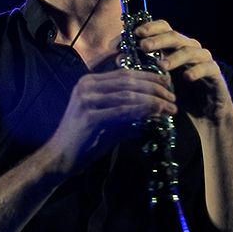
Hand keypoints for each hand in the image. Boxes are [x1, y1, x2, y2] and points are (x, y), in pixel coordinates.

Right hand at [47, 68, 177, 174]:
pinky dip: (142, 111)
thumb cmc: (83, 140)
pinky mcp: (90, 117)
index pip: (124, 74)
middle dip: (155, 88)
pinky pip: (123, 111)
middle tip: (173, 97)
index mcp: (88, 82)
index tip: (167, 84)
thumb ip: (126, 112)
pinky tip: (156, 115)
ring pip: (128, 95)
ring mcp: (87, 100)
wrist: (59, 157)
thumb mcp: (107, 120)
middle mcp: (86, 86)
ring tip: (170, 108)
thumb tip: (153, 110)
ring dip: (153, 100)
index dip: (148, 77)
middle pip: (129, 81)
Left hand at [133, 20, 232, 128]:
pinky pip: (207, 67)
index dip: (147, 29)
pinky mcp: (215, 72)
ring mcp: (202, 59)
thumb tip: (117, 58)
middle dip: (157, 40)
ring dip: (175, 57)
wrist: (205, 115)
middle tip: (143, 45)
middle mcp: (187, 48)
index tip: (133, 35)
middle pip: (173, 36)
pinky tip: (187, 77)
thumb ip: (141, 68)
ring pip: (190, 50)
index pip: (161, 29)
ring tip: (162, 65)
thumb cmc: (178, 96)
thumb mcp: (156, 81)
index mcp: (172, 47)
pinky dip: (197, 70)